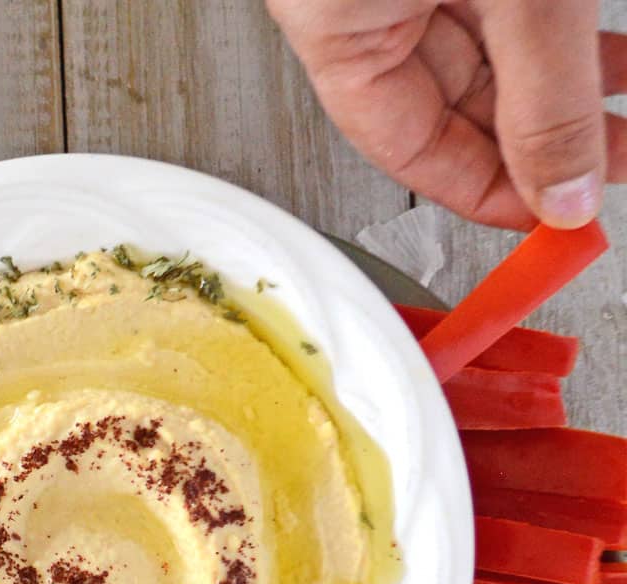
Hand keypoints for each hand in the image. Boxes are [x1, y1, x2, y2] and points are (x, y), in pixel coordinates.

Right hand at [267, 0, 625, 228]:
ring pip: (481, 50)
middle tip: (608, 161)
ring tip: (621, 100)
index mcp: (334, 26)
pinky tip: (600, 47)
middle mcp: (359, 1)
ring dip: (557, 80)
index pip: (409, 148)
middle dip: (538, 135)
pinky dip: (551, 29)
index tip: (554, 212)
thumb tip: (565, 190)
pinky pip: (497, 4)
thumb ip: (546, 95)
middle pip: (449, 105)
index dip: (488, 190)